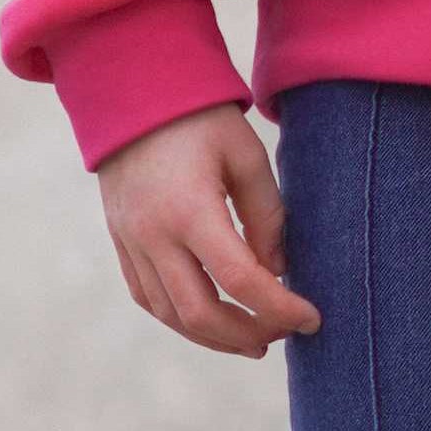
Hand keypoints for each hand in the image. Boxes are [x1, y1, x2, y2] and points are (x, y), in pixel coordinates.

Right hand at [98, 102, 322, 357]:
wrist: (134, 92)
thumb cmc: (201, 118)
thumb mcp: (247, 155)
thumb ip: (267, 216)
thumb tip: (278, 272)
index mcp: (191, 210)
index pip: (241, 280)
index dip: (279, 308)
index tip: (311, 318)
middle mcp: (153, 235)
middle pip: (200, 314)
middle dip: (246, 335)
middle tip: (282, 335)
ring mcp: (130, 242)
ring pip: (170, 315)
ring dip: (213, 336)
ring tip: (251, 338)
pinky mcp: (120, 241)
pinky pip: (147, 297)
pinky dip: (180, 318)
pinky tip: (209, 318)